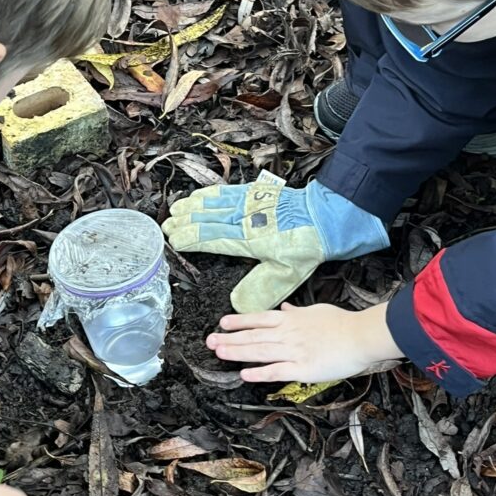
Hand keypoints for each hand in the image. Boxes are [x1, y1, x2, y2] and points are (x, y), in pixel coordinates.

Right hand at [163, 175, 387, 311]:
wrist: (327, 217)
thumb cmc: (307, 245)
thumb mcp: (286, 274)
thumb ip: (261, 288)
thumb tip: (238, 304)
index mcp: (249, 239)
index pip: (212, 238)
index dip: (191, 239)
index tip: (175, 239)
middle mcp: (246, 219)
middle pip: (208, 218)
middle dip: (185, 222)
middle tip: (168, 225)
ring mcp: (251, 204)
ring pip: (215, 203)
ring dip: (194, 206)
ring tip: (177, 209)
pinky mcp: (258, 193)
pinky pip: (229, 191)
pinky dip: (212, 193)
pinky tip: (202, 195)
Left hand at [206, 301, 403, 383]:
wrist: (360, 336)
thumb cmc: (342, 323)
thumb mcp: (316, 311)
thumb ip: (298, 312)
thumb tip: (285, 308)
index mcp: (291, 319)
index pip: (258, 318)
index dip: (239, 321)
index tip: (222, 323)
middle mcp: (288, 333)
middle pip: (253, 335)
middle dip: (229, 339)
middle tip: (210, 341)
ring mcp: (293, 351)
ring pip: (259, 351)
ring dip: (237, 352)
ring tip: (219, 353)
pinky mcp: (303, 368)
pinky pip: (276, 371)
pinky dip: (259, 372)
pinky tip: (244, 374)